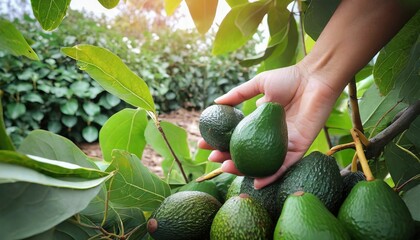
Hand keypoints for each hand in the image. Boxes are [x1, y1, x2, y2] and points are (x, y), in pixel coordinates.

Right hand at [199, 64, 340, 188]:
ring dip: (244, 170)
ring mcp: (283, 144)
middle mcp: (269, 136)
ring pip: (262, 163)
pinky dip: (271, 176)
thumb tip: (216, 103)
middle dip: (227, 158)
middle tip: (213, 159)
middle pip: (246, 153)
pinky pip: (284, 166)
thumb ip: (238, 94)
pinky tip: (256, 182)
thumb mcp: (259, 84)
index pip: (236, 136)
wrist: (314, 79)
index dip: (219, 142)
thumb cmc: (289, 78)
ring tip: (226, 169)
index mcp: (260, 123)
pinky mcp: (299, 148)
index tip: (204, 143)